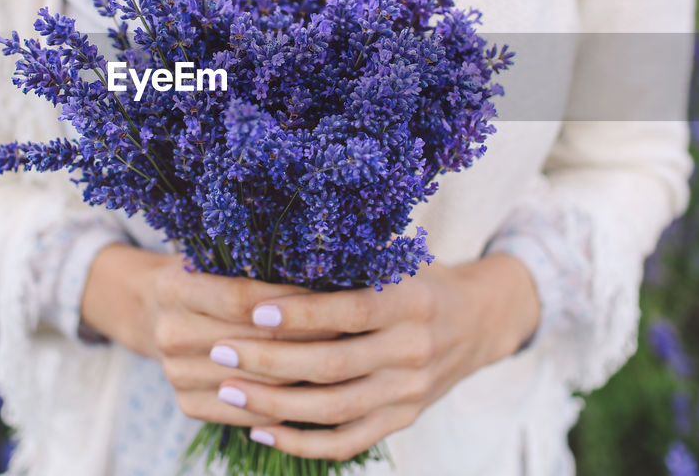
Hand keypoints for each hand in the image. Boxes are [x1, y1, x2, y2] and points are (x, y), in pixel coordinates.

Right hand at [80, 245, 330, 426]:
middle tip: (354, 333)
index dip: (292, 302)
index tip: (334, 298)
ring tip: (344, 362)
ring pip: (257, 382)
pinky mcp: (186, 403)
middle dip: (308, 339)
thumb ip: (256, 261)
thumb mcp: (218, 255)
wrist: (152, 310)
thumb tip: (325, 265)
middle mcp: (170, 332)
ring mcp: (176, 372)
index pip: (242, 299)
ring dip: (304, 375)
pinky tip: (315, 392)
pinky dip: (284, 405)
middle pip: (254, 343)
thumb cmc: (204, 274)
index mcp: (174, 287)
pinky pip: (247, 413)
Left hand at [205, 253, 541, 459]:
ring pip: (334, 408)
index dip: (302, 312)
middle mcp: (414, 349)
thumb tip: (273, 255)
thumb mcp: (396, 261)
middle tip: (219, 349)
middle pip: (333, 364)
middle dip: (269, 360)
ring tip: (227, 391)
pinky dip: (302, 443)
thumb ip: (348, 264)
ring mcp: (410, 391)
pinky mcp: (403, 419)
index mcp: (412, 302)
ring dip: (275, 405)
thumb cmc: (420, 280)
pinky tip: (262, 430)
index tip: (253, 309)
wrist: (479, 320)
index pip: (350, 310)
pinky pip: (348, 441)